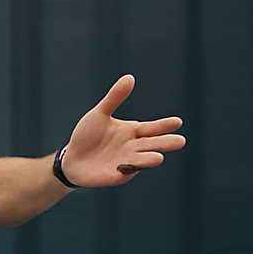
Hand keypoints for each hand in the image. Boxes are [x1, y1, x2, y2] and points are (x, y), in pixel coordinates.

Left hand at [61, 75, 185, 187]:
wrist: (72, 159)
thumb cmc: (88, 135)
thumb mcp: (100, 114)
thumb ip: (115, 98)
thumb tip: (129, 77)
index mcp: (133, 132)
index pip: (153, 128)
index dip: (164, 125)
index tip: (177, 122)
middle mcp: (134, 147)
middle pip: (153, 144)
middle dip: (166, 143)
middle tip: (180, 141)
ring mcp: (127, 162)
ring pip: (143, 160)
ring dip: (149, 159)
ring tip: (158, 157)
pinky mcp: (116, 176)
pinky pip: (124, 173)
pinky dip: (126, 170)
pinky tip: (127, 166)